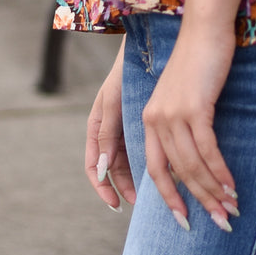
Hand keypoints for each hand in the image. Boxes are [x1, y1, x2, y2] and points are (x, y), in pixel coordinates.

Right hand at [85, 38, 135, 210]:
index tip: (115, 203)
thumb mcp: (113, 103)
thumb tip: (102, 169)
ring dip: (136, 179)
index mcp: (96, 128)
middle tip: (138, 204)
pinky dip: (148, 163)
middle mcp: (109, 132)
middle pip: (112, 169)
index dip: (102, 188)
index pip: (94, 167)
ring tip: (151, 193)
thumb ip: (107, 134)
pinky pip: (141, 150)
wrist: (146, 50)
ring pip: (128, 163)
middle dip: (122, 188)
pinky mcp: (140, 125)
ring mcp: (124, 129)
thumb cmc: (124, 74)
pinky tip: (162, 172)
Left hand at [140, 19, 238, 232]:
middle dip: (199, 202)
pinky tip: (232, 186)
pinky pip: (208, 150)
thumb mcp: (184, 95)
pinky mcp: (195, 107)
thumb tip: (197, 156)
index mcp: (149, 120)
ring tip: (231, 208)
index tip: (185, 222)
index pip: (156, 169)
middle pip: (176, 173)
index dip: (170, 198)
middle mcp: (156, 120)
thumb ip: (182, 123)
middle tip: (220, 222)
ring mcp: (173, 114)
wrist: (205, 28)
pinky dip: (220, 172)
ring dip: (213, 191)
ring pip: (192, 165)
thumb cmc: (199, 61)